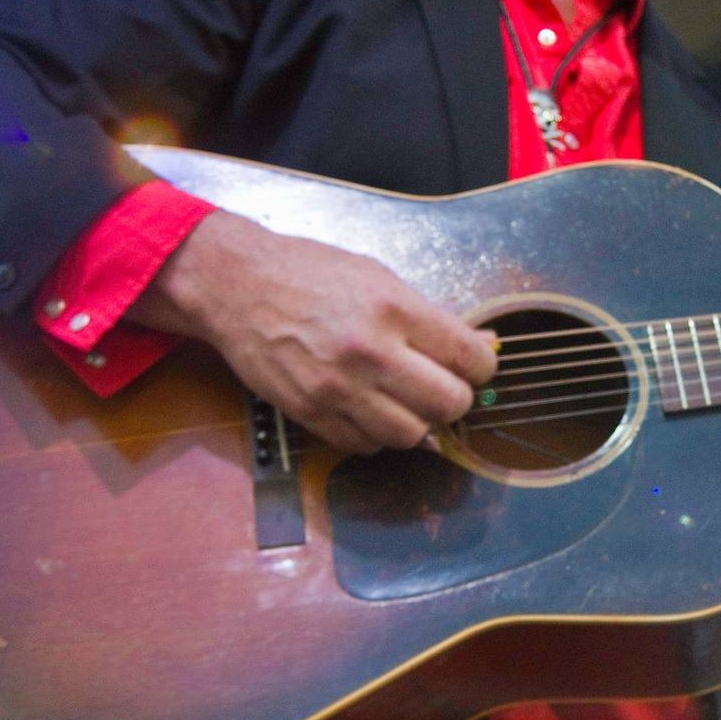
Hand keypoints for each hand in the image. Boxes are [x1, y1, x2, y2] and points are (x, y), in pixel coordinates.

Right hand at [134, 211, 497, 454]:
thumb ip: (429, 316)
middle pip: (448, 404)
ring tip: (405, 399)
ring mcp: (339, 389)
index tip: (473, 365)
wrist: (239, 286)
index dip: (481, 366)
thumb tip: (482, 344)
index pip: (470, 359)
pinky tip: (370, 408)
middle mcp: (371, 353)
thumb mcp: (379, 277)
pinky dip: (376, 434)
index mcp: (396, 310)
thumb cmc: (311, 274)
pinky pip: (365, 445)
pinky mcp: (311, 414)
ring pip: (411, 435)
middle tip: (442, 385)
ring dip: (417, 421)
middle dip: (454, 398)